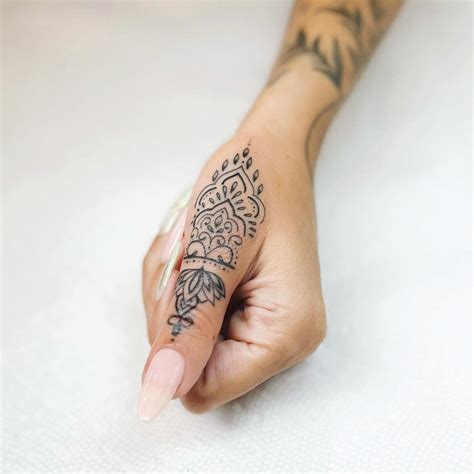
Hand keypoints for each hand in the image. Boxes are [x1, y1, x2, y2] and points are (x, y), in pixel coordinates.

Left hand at [139, 131, 325, 418]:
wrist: (270, 154)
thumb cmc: (248, 186)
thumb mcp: (213, 252)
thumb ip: (189, 326)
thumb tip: (157, 394)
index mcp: (286, 333)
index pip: (203, 388)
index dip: (174, 343)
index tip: (182, 286)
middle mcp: (285, 340)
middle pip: (191, 364)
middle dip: (174, 308)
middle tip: (188, 257)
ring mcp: (269, 324)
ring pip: (186, 338)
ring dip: (175, 291)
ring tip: (195, 246)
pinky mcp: (254, 309)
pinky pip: (196, 318)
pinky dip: (183, 286)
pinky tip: (199, 251)